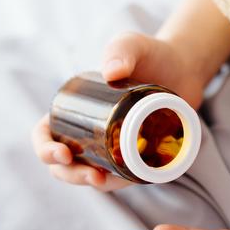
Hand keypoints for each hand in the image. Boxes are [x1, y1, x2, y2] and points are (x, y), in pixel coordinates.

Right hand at [32, 33, 205, 191]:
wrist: (184, 68)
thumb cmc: (150, 54)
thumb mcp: (131, 46)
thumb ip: (121, 50)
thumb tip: (111, 73)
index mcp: (73, 110)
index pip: (45, 135)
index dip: (45, 148)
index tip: (64, 153)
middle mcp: (87, 131)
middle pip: (64, 164)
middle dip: (71, 174)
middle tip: (92, 175)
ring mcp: (110, 147)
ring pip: (90, 174)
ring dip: (93, 183)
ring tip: (103, 181)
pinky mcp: (134, 157)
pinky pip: (121, 176)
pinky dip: (119, 182)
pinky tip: (126, 181)